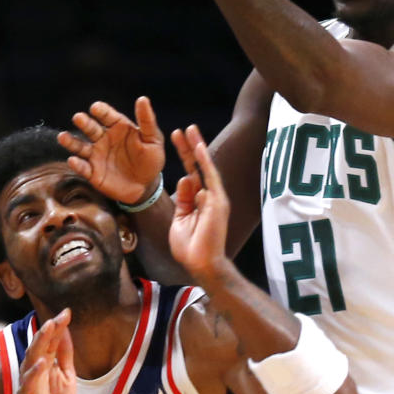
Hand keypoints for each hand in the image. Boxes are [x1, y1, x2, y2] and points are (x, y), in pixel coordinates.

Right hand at [16, 309, 75, 393]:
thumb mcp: (66, 376)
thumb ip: (65, 355)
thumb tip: (66, 332)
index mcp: (45, 362)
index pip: (51, 340)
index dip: (58, 326)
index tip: (67, 311)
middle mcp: (34, 368)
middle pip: (41, 344)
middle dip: (49, 329)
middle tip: (59, 315)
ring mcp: (29, 381)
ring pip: (32, 357)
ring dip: (40, 342)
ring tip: (49, 327)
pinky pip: (29, 382)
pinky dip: (34, 372)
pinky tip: (42, 362)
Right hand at [60, 96, 164, 204]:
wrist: (146, 186)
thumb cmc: (151, 159)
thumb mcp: (153, 139)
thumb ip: (147, 121)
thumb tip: (143, 99)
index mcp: (118, 127)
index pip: (107, 116)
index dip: (101, 111)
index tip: (96, 108)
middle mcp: (103, 138)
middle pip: (91, 128)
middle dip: (84, 123)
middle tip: (78, 118)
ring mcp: (96, 155)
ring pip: (80, 146)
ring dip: (71, 142)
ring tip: (62, 137)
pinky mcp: (92, 172)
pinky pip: (83, 167)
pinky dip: (77, 164)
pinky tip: (73, 160)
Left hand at [168, 126, 229, 279]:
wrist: (201, 264)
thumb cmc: (190, 248)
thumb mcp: (180, 219)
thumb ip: (184, 199)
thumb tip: (185, 178)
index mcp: (199, 201)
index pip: (191, 174)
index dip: (184, 158)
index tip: (176, 140)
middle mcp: (209, 197)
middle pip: (198, 167)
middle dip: (189, 148)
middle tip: (183, 129)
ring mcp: (214, 198)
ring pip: (205, 167)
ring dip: (197, 148)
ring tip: (189, 130)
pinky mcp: (217, 201)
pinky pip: (210, 177)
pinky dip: (205, 161)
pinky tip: (199, 147)